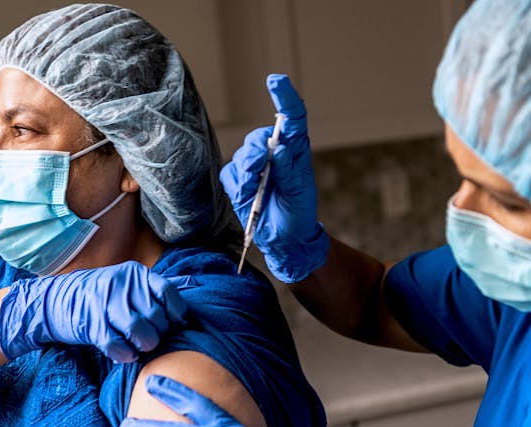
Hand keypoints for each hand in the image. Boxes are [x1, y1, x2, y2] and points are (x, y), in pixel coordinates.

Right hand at [0, 261, 186, 362]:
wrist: (55, 300)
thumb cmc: (100, 296)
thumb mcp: (126, 283)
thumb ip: (153, 290)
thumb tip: (188, 299)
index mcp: (135, 273)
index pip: (168, 293)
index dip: (176, 313)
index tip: (176, 324)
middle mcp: (122, 285)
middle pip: (156, 316)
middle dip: (159, 333)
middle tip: (152, 338)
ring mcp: (105, 304)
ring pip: (140, 331)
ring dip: (145, 345)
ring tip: (141, 346)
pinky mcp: (92, 324)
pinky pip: (118, 346)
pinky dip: (126, 354)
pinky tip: (125, 353)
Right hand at [220, 74, 328, 282]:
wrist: (284, 240)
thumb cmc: (298, 215)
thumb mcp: (299, 194)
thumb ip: (290, 172)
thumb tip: (280, 149)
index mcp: (296, 151)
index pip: (292, 117)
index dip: (284, 96)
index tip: (275, 81)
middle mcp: (275, 154)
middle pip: (259, 137)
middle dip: (255, 152)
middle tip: (257, 170)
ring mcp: (255, 167)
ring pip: (242, 154)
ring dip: (246, 172)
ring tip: (254, 191)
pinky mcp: (239, 181)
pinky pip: (230, 173)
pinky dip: (237, 184)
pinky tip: (247, 196)